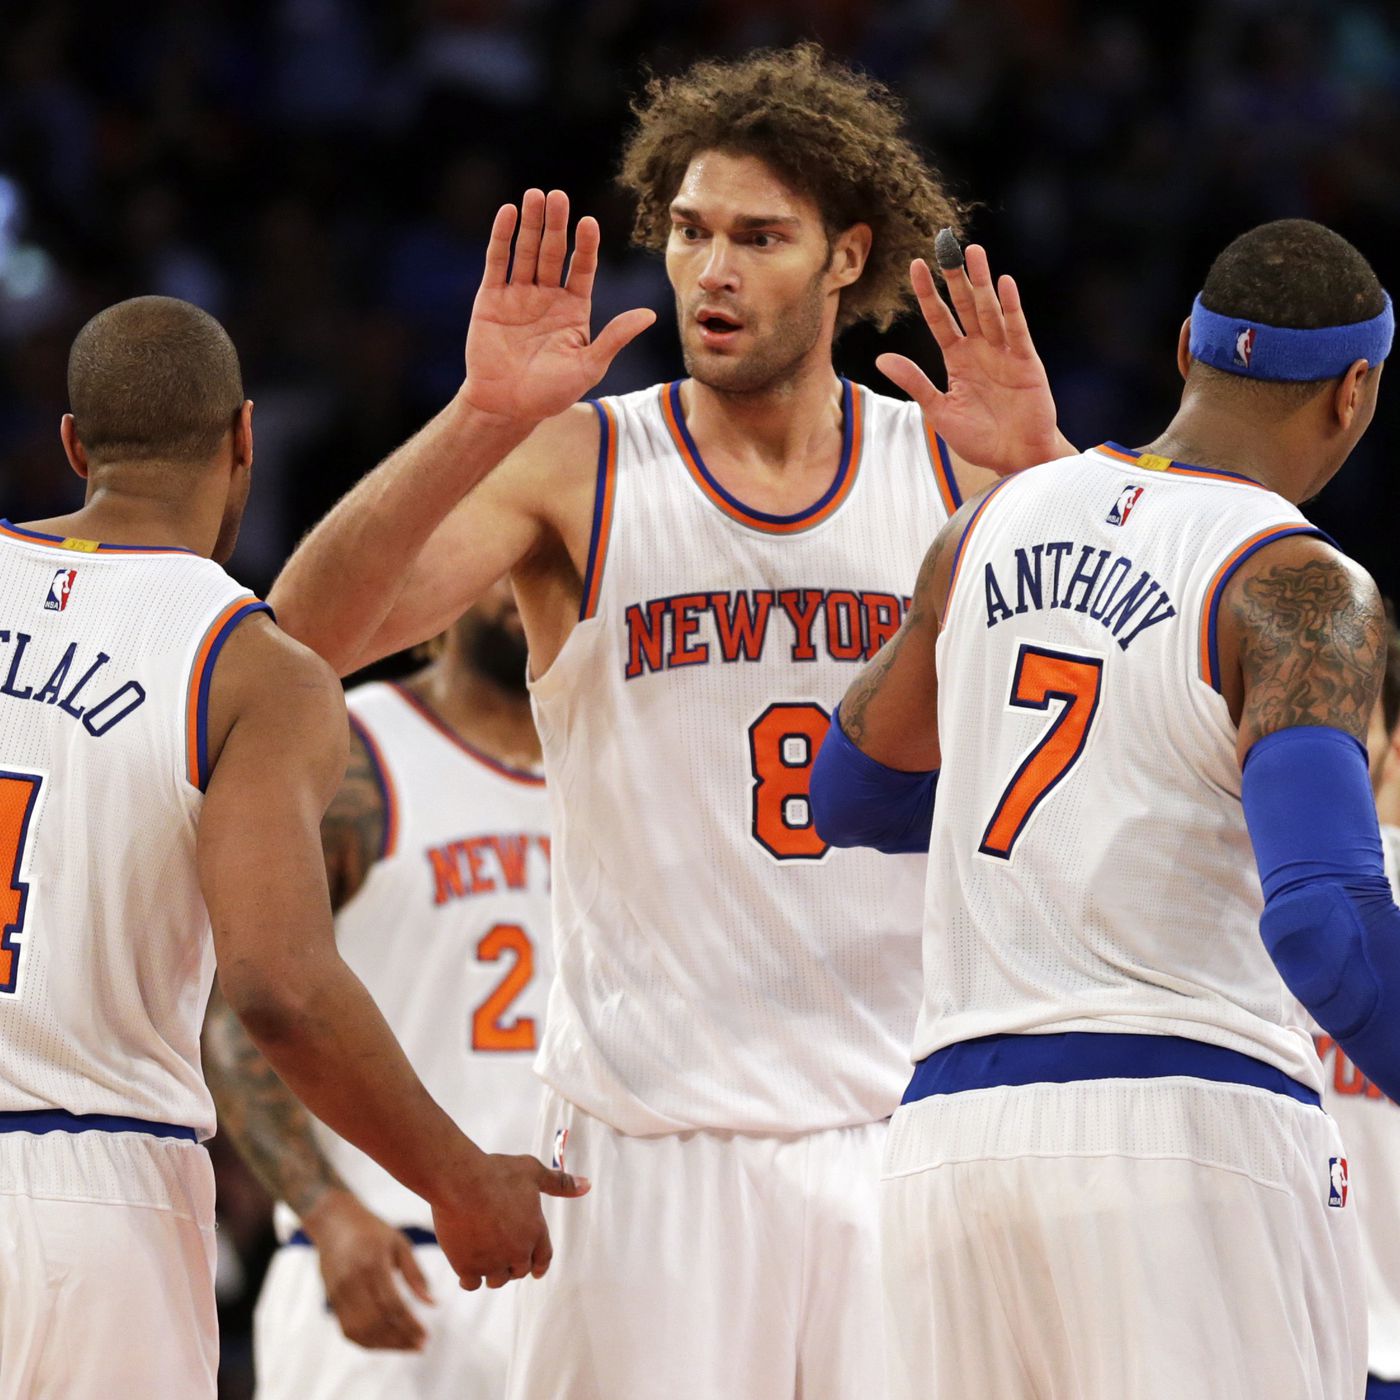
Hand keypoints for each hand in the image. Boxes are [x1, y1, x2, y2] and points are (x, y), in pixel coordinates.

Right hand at [301, 1190, 433, 1351]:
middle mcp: (353, 1281)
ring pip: (361, 1332)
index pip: (393, 1305)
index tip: (427, 1336)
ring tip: (407, 1347)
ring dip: (385, 1345)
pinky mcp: (332, 1301)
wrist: (334, 1222)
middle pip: (377, 1322)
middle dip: (400, 1340)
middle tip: (421, 1346)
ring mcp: (339, 1293)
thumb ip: (416, 1274)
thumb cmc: (372, 1230)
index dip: (411, 1325)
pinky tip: (386, 1343)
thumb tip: (434, 1304)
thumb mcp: (399, 1243)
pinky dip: (367, 1342)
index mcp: (374, 1263)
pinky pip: (348, 1330)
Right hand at [431, 1152, 588, 1291]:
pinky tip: (467, 1267)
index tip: (536, 1270)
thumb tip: (586, 1185)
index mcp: (535, 1231)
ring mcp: (491, 1262)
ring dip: (494, 1272)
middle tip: (505, 1253)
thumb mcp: (533, 1172)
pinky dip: (471, 1278)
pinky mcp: (466, 1267)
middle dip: (515, 1264)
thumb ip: (559, 1183)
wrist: (461, 1182)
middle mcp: (516, 1251)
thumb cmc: (496, 1174)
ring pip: (497, 1279)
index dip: (540, 1264)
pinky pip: (472, 1284)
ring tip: (488, 1260)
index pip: (544, 1258)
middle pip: (520, 1271)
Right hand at [462, 188, 656, 426]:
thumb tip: (650, 315)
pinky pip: (497, 262)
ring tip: (535, 195)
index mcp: (574, 309)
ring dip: (531, 224)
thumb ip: (615, 337)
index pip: (582, 268)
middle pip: (554, 252)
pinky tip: (508, 214)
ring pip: (526, 251)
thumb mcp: (589, 366)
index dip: (585, 246)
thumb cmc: (550, 394)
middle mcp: (547, 296)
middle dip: (557, 225)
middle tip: (558, 196)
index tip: (589, 223)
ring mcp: (518, 295)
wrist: (506, 407)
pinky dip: (502, 238)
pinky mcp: (491, 299)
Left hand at [878, 246, 1063, 475]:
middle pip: (965, 306)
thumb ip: (915, 382)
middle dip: (955, 277)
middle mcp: (980, 350)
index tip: (916, 265)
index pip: (939, 319)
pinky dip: (1011, 308)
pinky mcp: (1026, 362)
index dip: (928, 294)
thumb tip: (880, 359)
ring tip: (973, 252)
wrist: (1014, 459)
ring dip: (982, 282)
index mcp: (958, 360)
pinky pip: (1017, 330)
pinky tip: (1004, 284)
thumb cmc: (978, 439)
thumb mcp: (939, 411)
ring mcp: (1004, 353)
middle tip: (946, 244)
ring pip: (990, 310)